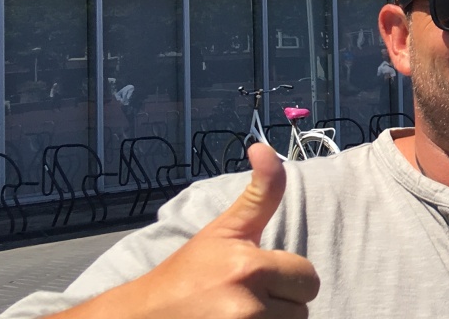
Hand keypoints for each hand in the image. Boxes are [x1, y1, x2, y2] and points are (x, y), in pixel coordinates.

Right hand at [63, 143, 318, 318]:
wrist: (141, 318)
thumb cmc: (186, 273)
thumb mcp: (223, 230)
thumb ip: (260, 193)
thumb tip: (264, 146)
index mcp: (249, 267)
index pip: (308, 277)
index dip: (286, 277)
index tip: (254, 277)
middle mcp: (247, 305)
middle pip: (302, 308)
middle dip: (281, 304)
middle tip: (244, 299)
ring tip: (238, 317)